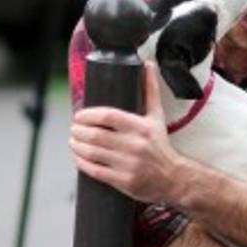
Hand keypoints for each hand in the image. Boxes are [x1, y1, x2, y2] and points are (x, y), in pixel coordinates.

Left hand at [70, 61, 184, 202]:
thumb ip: (151, 91)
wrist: (173, 178)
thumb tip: (148, 65)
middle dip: (79, 131)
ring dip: (77, 146)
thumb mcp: (157, 117)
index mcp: (141, 128)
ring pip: (93, 152)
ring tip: (73, 141)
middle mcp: (134, 145)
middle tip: (74, 128)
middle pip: (96, 135)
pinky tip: (78, 157)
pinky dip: (82, 163)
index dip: (88, 115)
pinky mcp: (123, 181)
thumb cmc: (161, 146)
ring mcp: (128, 165)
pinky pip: (96, 170)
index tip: (79, 116)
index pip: (108, 116)